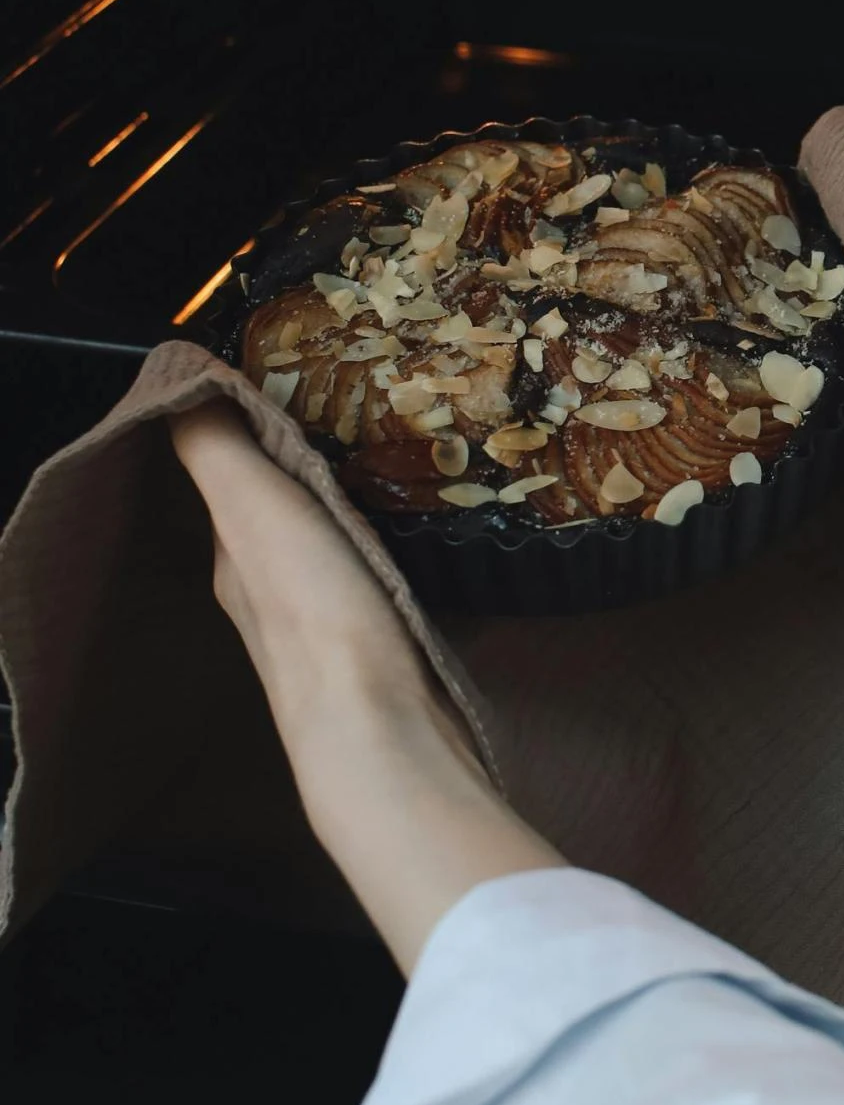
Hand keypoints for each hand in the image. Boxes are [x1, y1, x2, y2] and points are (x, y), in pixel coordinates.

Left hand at [171, 403, 445, 732]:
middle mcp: (264, 587)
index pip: (226, 472)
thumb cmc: (315, 616)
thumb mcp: (255, 513)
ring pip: (317, 539)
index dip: (247, 424)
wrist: (379, 730)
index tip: (285, 374)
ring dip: (337, 498)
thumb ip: (218, 450)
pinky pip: (361, 568)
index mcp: (232, 551)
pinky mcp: (374, 639)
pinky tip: (400, 526)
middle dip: (297, 459)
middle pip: (272, 507)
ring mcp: (321, 618)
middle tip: (344, 401)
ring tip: (378, 451)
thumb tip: (181, 384)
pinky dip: (372, 536)